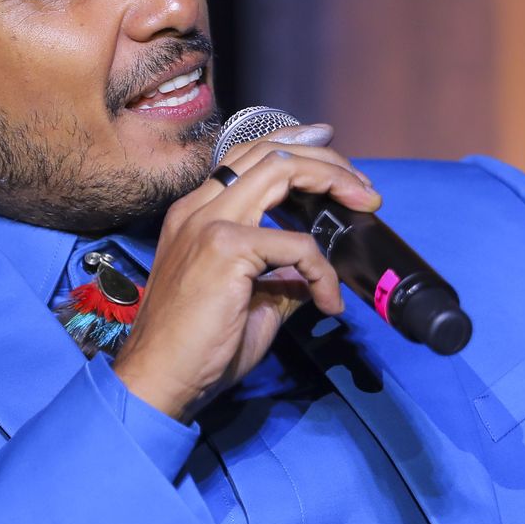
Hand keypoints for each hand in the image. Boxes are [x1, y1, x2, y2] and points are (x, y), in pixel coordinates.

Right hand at [110, 129, 380, 421]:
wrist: (160, 382)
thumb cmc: (199, 348)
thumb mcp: (251, 302)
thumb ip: (281, 277)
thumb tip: (315, 272)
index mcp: (197, 214)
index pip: (246, 156)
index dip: (291, 143)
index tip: (327, 142)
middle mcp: (198, 208)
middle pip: (268, 153)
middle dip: (325, 159)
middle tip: (363, 188)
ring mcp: (208, 223)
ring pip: (280, 170)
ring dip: (333, 181)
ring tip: (364, 205)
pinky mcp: (224, 248)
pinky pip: (296, 244)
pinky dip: (323, 271)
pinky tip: (329, 301)